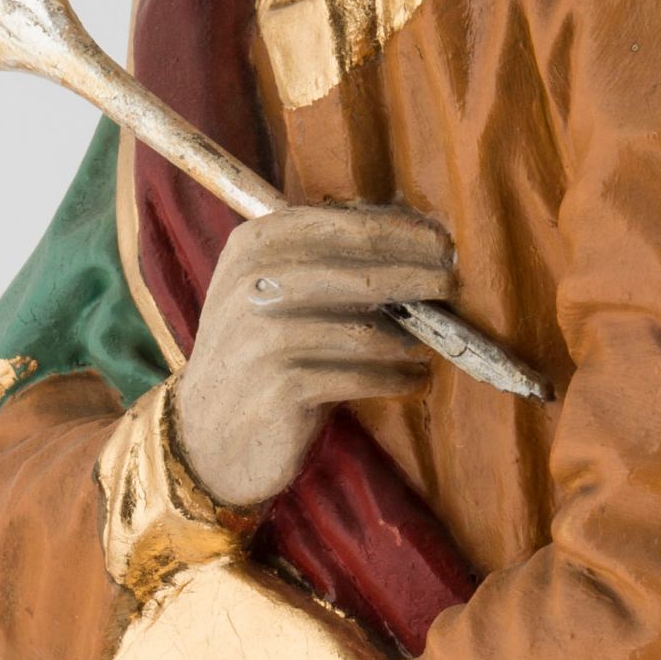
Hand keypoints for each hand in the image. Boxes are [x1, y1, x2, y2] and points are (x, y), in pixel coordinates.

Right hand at [173, 202, 452, 505]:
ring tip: (428, 347)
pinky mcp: (280, 386)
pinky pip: (359, 377)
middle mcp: (253, 282)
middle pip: (358, 271)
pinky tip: (414, 380)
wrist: (208, 434)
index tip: (444, 244)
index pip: (343, 225)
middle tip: (453, 285)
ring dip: (407, 339)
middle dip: (416, 276)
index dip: (401, 233)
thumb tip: (416, 242)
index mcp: (255, 244)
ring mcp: (262, 335)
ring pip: (363, 328)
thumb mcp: (273, 293)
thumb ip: (324, 263)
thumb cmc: (259, 356)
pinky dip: (395, 379)